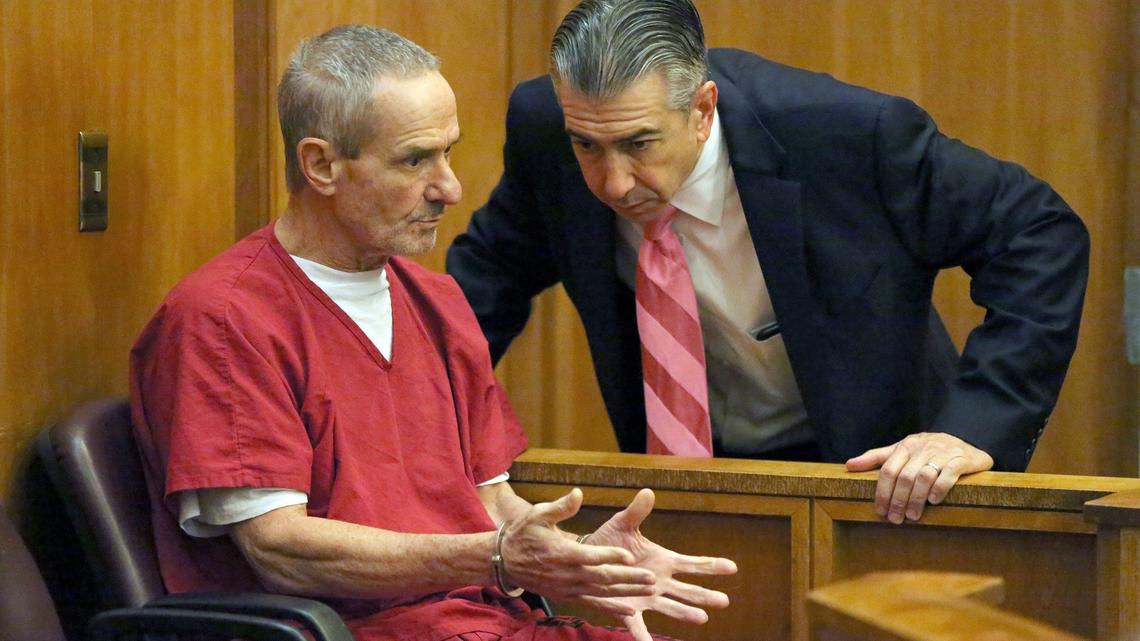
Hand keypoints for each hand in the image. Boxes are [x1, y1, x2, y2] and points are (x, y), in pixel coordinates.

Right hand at [500, 488, 656, 600]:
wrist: (505, 560)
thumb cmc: (524, 533)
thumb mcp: (538, 514)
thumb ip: (561, 507)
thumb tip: (578, 494)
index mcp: (561, 552)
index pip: (589, 557)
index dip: (609, 557)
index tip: (629, 556)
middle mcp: (566, 574)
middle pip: (601, 578)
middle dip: (628, 579)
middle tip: (651, 578)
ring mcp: (567, 588)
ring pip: (601, 592)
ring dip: (626, 592)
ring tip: (649, 590)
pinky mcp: (567, 596)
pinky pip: (593, 604)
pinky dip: (612, 608)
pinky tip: (630, 611)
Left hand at [578, 489, 737, 640]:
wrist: (587, 559)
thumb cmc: (609, 541)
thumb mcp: (623, 524)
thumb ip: (636, 512)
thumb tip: (648, 491)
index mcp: (663, 561)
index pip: (692, 564)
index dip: (711, 566)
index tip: (732, 567)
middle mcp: (659, 582)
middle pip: (688, 590)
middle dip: (706, 594)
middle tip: (724, 601)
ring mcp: (647, 598)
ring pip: (671, 607)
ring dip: (686, 613)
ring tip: (702, 618)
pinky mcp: (629, 609)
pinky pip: (638, 626)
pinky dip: (645, 637)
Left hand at [846, 432, 992, 523]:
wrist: (966, 442)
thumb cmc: (928, 450)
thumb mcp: (902, 450)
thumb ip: (876, 458)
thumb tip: (848, 465)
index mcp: (906, 446)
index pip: (888, 470)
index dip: (882, 492)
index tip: (880, 511)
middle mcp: (923, 448)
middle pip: (904, 477)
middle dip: (898, 500)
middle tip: (895, 519)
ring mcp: (943, 452)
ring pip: (924, 476)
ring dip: (916, 499)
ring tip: (913, 516)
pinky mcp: (962, 459)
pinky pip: (949, 474)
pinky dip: (940, 488)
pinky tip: (934, 501)